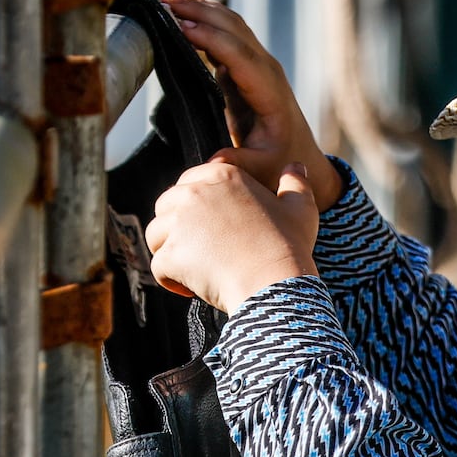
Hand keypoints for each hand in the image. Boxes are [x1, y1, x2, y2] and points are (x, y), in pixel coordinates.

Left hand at [146, 159, 318, 313]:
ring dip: (171, 252)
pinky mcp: (170, 255)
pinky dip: (172, 280)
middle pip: (166, 206)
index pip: (190, 181)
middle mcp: (196, 193)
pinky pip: (159, 266)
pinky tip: (193, 289)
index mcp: (224, 176)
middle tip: (204, 250)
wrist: (275, 285)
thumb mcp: (300, 209)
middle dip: (177, 228)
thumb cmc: (289, 248)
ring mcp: (179, 224)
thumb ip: (295, 184)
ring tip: (196, 268)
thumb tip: (295, 167)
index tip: (214, 226)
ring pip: (157, 235)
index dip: (196, 206)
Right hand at [163, 0, 343, 211]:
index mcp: (269, 91)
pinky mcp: (248, 66)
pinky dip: (206, 20)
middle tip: (166, 0)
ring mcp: (259, 64)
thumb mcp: (263, 168)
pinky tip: (184, 14)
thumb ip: (239, 163)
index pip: (239, 55)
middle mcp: (267, 70)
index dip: (211, 38)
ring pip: (231, 25)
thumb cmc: (281, 162)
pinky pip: (228, 34)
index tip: (182, 26)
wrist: (299, 156)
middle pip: (234, 29)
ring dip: (202, 9)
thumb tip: (213, 161)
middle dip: (201, 11)